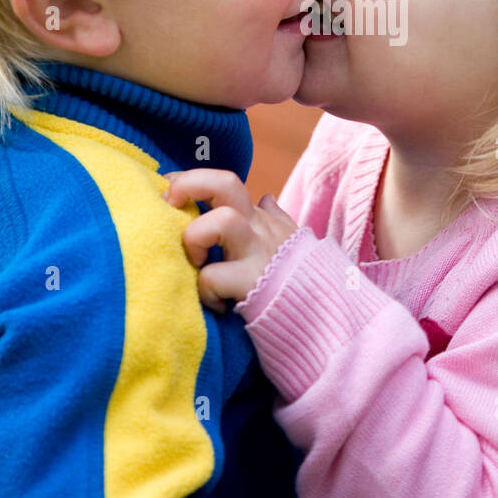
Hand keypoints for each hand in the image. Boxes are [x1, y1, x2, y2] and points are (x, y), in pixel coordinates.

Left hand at [161, 168, 299, 313]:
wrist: (329, 316)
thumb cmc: (304, 280)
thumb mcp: (292, 242)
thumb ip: (276, 219)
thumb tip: (266, 198)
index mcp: (260, 220)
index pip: (225, 183)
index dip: (191, 181)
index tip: (170, 193)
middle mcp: (258, 229)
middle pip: (225, 183)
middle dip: (190, 185)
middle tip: (168, 205)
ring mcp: (257, 254)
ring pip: (221, 220)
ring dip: (195, 239)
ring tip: (196, 263)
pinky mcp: (253, 284)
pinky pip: (213, 277)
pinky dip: (206, 292)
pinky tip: (217, 306)